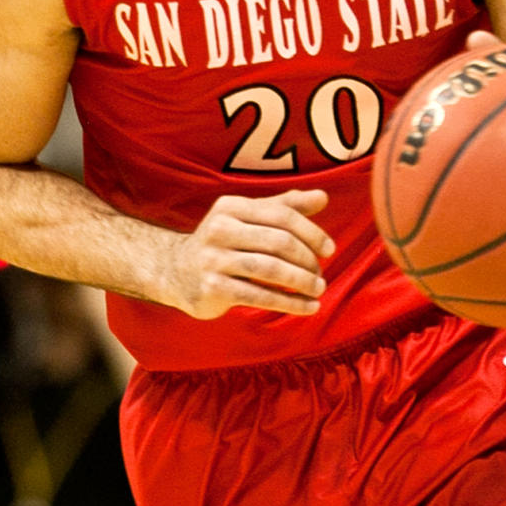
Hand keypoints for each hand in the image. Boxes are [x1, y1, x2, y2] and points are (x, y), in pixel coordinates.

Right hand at [162, 189, 334, 318]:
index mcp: (231, 206)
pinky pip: (260, 296)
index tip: (329, 250)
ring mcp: (213, 260)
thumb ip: (284, 207)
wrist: (175, 272)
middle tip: (321, 276)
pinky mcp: (212, 288)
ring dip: (301, 282)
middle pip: (279, 242)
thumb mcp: (249, 219)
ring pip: (271, 270)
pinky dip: (289, 303)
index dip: (312, 232)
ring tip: (319, 290)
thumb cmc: (225, 243)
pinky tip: (307, 307)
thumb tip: (322, 197)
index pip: (282, 215)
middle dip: (307, 261)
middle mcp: (219, 229)